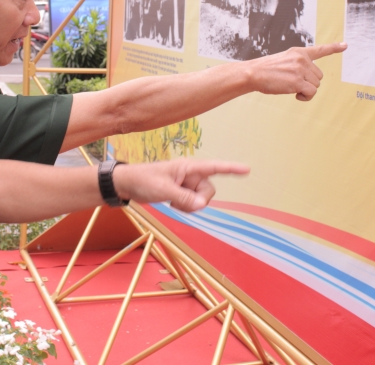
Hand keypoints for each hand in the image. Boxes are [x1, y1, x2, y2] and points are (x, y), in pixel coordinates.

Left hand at [114, 159, 249, 212]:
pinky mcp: (182, 193)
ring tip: (172, 202)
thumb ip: (184, 197)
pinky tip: (172, 204)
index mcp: (188, 167)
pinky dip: (185, 207)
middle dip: (198, 200)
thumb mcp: (163, 190)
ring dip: (190, 205)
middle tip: (178, 201)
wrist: (128, 184)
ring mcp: (186, 184)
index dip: (231, 169)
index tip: (247, 169)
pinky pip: (193, 204)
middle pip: (208, 190)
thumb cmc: (144, 180)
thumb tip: (202, 205)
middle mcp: (191, 174)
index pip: (214, 167)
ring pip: (201, 199)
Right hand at [245, 42, 346, 101]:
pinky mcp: (298, 81)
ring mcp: (300, 70)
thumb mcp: (283, 61)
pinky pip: (311, 93)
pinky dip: (305, 97)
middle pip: (319, 76)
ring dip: (306, 90)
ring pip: (316, 85)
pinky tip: (295, 95)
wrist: (254, 73)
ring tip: (291, 88)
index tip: (345, 45)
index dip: (334, 48)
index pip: (320, 50)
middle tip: (294, 84)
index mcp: (298, 52)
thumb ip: (297, 65)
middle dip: (309, 83)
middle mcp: (302, 59)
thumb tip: (308, 81)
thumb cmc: (266, 70)